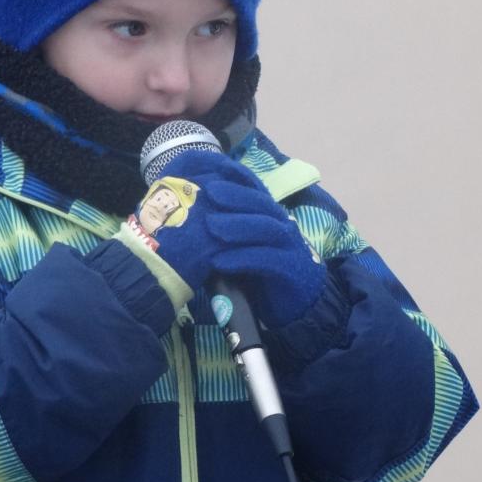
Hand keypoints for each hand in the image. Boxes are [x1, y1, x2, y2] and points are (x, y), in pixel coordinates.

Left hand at [130, 151, 325, 327]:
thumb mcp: (239, 247)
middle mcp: (283, 225)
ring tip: (210, 225)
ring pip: (266, 228)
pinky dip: (242, 258)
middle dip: (235, 195)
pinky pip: (268, 260)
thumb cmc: (259, 274)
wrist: (293, 309)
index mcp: (269, 215)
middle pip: (261, 204)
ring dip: (237, 225)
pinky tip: (218, 261)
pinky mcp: (293, 270)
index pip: (254, 189)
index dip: (235, 178)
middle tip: (208, 191)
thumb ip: (223, 233)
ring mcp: (291, 247)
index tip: (208, 172)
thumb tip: (188, 215)